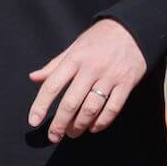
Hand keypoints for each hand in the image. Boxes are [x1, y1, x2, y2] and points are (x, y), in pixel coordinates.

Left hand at [29, 19, 146, 141]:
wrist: (133, 29)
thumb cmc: (98, 40)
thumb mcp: (73, 47)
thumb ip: (54, 65)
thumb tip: (33, 78)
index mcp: (74, 59)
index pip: (52, 85)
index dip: (40, 105)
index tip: (33, 121)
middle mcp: (90, 69)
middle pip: (71, 102)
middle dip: (60, 123)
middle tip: (54, 136)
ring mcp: (110, 77)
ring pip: (91, 108)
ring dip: (80, 125)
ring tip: (72, 133)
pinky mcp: (126, 84)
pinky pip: (113, 108)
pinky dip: (102, 122)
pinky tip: (93, 128)